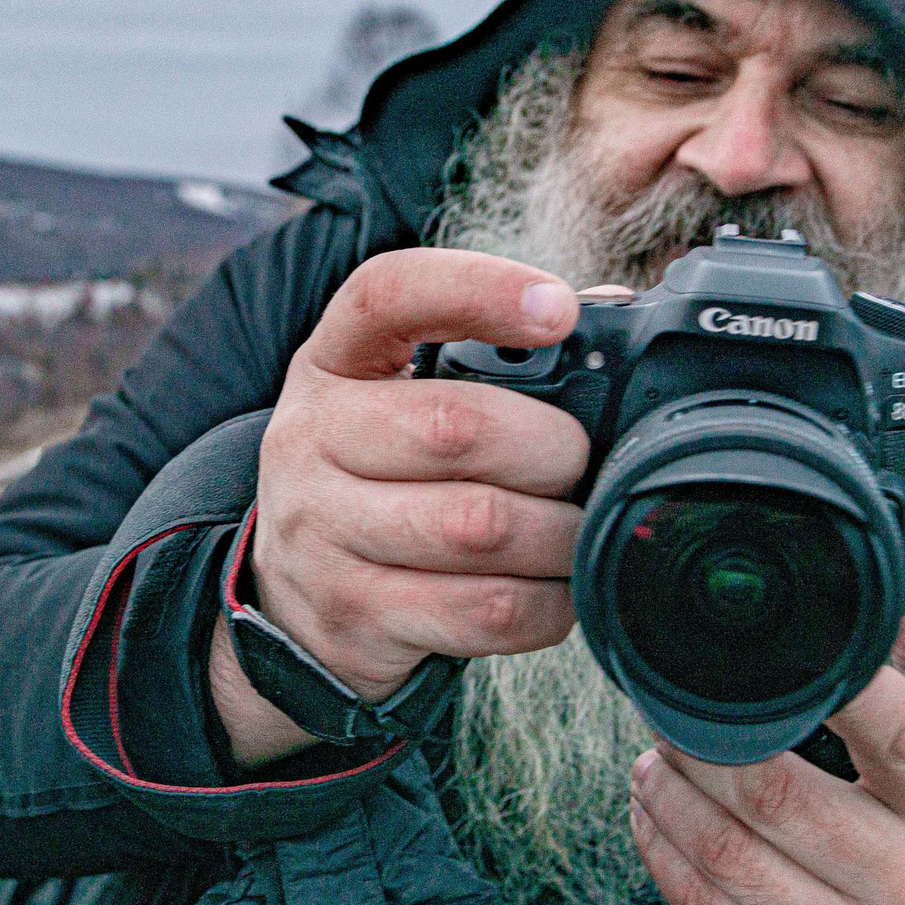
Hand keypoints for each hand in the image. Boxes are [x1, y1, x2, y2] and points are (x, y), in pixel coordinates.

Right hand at [209, 249, 590, 765]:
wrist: (291, 600)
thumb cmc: (384, 476)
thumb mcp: (402, 399)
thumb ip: (493, 357)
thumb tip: (613, 315)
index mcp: (332, 361)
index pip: (389, 295)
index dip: (479, 290)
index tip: (559, 309)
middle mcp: (308, 438)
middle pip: (456, 427)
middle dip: (552, 449)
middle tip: (580, 464)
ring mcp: (318, 532)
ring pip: (481, 528)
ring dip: (558, 533)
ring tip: (574, 529)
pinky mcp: (353, 614)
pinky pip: (485, 610)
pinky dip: (547, 602)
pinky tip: (552, 587)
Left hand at [628, 550, 904, 904]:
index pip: (904, 739)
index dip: (841, 686)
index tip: (777, 639)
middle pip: (777, 795)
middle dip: (703, 737)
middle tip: (670, 697)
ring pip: (724, 854)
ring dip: (668, 791)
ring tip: (654, 751)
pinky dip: (662, 851)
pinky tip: (653, 812)